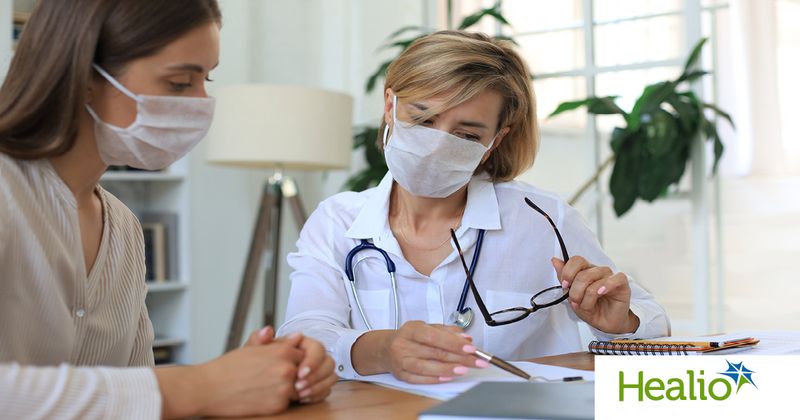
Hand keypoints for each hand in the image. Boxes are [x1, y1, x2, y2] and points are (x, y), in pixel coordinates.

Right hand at [156, 333, 303, 417]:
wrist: (209, 388)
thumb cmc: (228, 367)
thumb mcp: (252, 348)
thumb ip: (279, 342)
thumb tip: (298, 335)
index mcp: (282, 351)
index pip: (301, 354)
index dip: (290, 359)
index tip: (276, 364)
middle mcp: (286, 368)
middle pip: (302, 372)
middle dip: (290, 374)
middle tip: (267, 377)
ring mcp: (284, 388)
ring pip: (296, 388)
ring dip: (286, 388)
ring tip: (263, 386)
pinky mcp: (278, 405)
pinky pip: (286, 402)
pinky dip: (277, 400)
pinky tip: (261, 396)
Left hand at [245, 326, 336, 403]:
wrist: (259, 377)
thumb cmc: (260, 361)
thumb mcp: (257, 350)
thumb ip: (259, 339)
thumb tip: (267, 330)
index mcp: (304, 344)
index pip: (318, 348)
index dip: (312, 361)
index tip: (300, 372)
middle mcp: (315, 357)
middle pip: (328, 363)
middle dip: (316, 376)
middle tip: (299, 386)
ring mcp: (319, 371)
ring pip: (331, 376)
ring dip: (318, 386)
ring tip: (300, 394)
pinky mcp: (319, 385)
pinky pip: (327, 390)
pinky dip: (317, 395)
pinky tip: (303, 398)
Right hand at [384, 321, 483, 383]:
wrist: (385, 349)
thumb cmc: (410, 338)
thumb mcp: (426, 328)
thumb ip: (446, 331)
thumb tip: (465, 337)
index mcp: (411, 329)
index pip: (433, 335)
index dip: (453, 342)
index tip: (470, 348)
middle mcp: (403, 344)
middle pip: (434, 352)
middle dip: (458, 357)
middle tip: (476, 360)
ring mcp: (400, 361)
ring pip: (426, 367)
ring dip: (448, 369)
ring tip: (464, 369)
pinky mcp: (401, 374)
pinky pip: (419, 379)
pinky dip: (435, 378)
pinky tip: (448, 377)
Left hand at [553, 256, 639, 333]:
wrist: (605, 324)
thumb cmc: (591, 309)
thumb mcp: (572, 296)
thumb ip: (564, 278)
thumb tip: (555, 260)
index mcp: (585, 271)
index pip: (576, 260)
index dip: (568, 272)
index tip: (565, 286)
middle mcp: (597, 271)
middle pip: (583, 271)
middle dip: (575, 289)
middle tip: (575, 301)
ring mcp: (610, 276)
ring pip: (595, 276)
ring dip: (587, 295)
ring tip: (587, 306)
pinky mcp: (622, 284)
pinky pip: (616, 278)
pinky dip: (607, 285)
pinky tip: (601, 293)